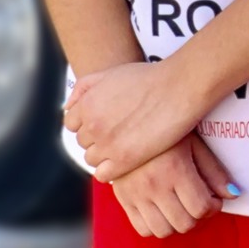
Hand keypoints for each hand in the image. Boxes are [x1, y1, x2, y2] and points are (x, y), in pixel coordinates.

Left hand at [65, 60, 212, 184]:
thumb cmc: (152, 78)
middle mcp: (92, 125)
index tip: (106, 122)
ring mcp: (107, 144)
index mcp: (87, 104)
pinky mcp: (124, 160)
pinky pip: (103, 174)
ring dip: (106, 154)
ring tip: (127, 144)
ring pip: (92, 158)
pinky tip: (127, 159)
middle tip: (121, 132)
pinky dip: (112, 170)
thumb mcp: (112, 73)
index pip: (73, 124)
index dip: (89, 123)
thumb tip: (67, 106)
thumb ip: (85, 87)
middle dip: (99, 138)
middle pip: (83, 142)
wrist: (180, 87)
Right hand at [109, 136, 233, 237]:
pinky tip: (163, 211)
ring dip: (177, 223)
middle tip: (199, 203)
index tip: (214, 199)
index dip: (213, 207)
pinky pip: (142, 229)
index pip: (200, 207)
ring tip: (181, 207)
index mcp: (175, 169)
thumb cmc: (168, 133)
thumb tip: (233, 194)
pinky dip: (156, 226)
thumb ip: (214, 171)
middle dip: (198, 217)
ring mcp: (136, 195)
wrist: (128, 128)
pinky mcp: (123, 200)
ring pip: (163, 231)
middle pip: (184, 223)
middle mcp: (154, 185)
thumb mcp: (195, 145)